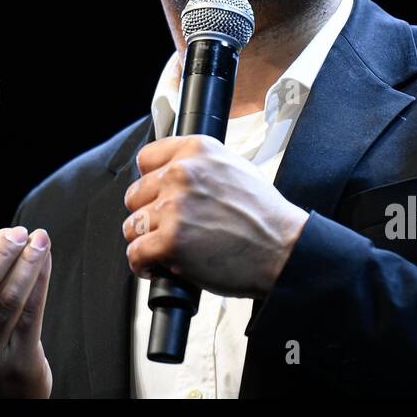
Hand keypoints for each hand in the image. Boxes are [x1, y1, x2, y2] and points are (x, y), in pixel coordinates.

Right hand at [0, 226, 53, 397]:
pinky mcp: (17, 364)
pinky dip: (40, 281)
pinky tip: (45, 263)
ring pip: (8, 298)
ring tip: (40, 241)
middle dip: (1, 253)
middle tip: (19, 232)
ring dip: (27, 263)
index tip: (1, 233)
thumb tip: (0, 241)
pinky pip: (31, 312)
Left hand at [122, 135, 309, 298]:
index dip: (151, 183)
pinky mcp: (170, 241)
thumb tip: (169, 172)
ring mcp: (175, 207)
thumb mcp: (233, 168)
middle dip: (149, 214)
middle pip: (135, 195)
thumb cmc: (263, 215)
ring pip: (132, 226)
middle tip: (171, 228)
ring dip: (147, 241)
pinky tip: (161, 266)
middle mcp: (182, 173)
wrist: (283, 249)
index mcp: (196, 150)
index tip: (158, 197)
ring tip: (170, 248)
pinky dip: (144, 265)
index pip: (145, 159)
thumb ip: (199, 165)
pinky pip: (135, 254)